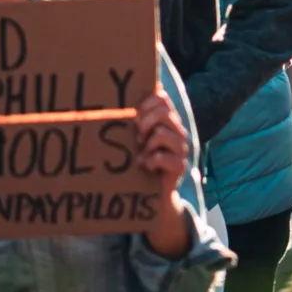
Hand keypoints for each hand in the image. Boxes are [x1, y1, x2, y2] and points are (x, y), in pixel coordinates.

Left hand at [133, 84, 194, 256]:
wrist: (153, 195)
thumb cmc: (139, 161)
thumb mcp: (135, 138)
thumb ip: (133, 120)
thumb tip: (110, 96)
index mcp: (168, 120)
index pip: (162, 97)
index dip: (146, 103)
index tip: (135, 116)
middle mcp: (178, 131)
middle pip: (163, 112)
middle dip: (144, 122)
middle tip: (137, 137)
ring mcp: (181, 148)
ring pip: (162, 134)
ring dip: (147, 146)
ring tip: (141, 155)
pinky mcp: (180, 166)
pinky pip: (162, 157)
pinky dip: (151, 162)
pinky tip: (146, 166)